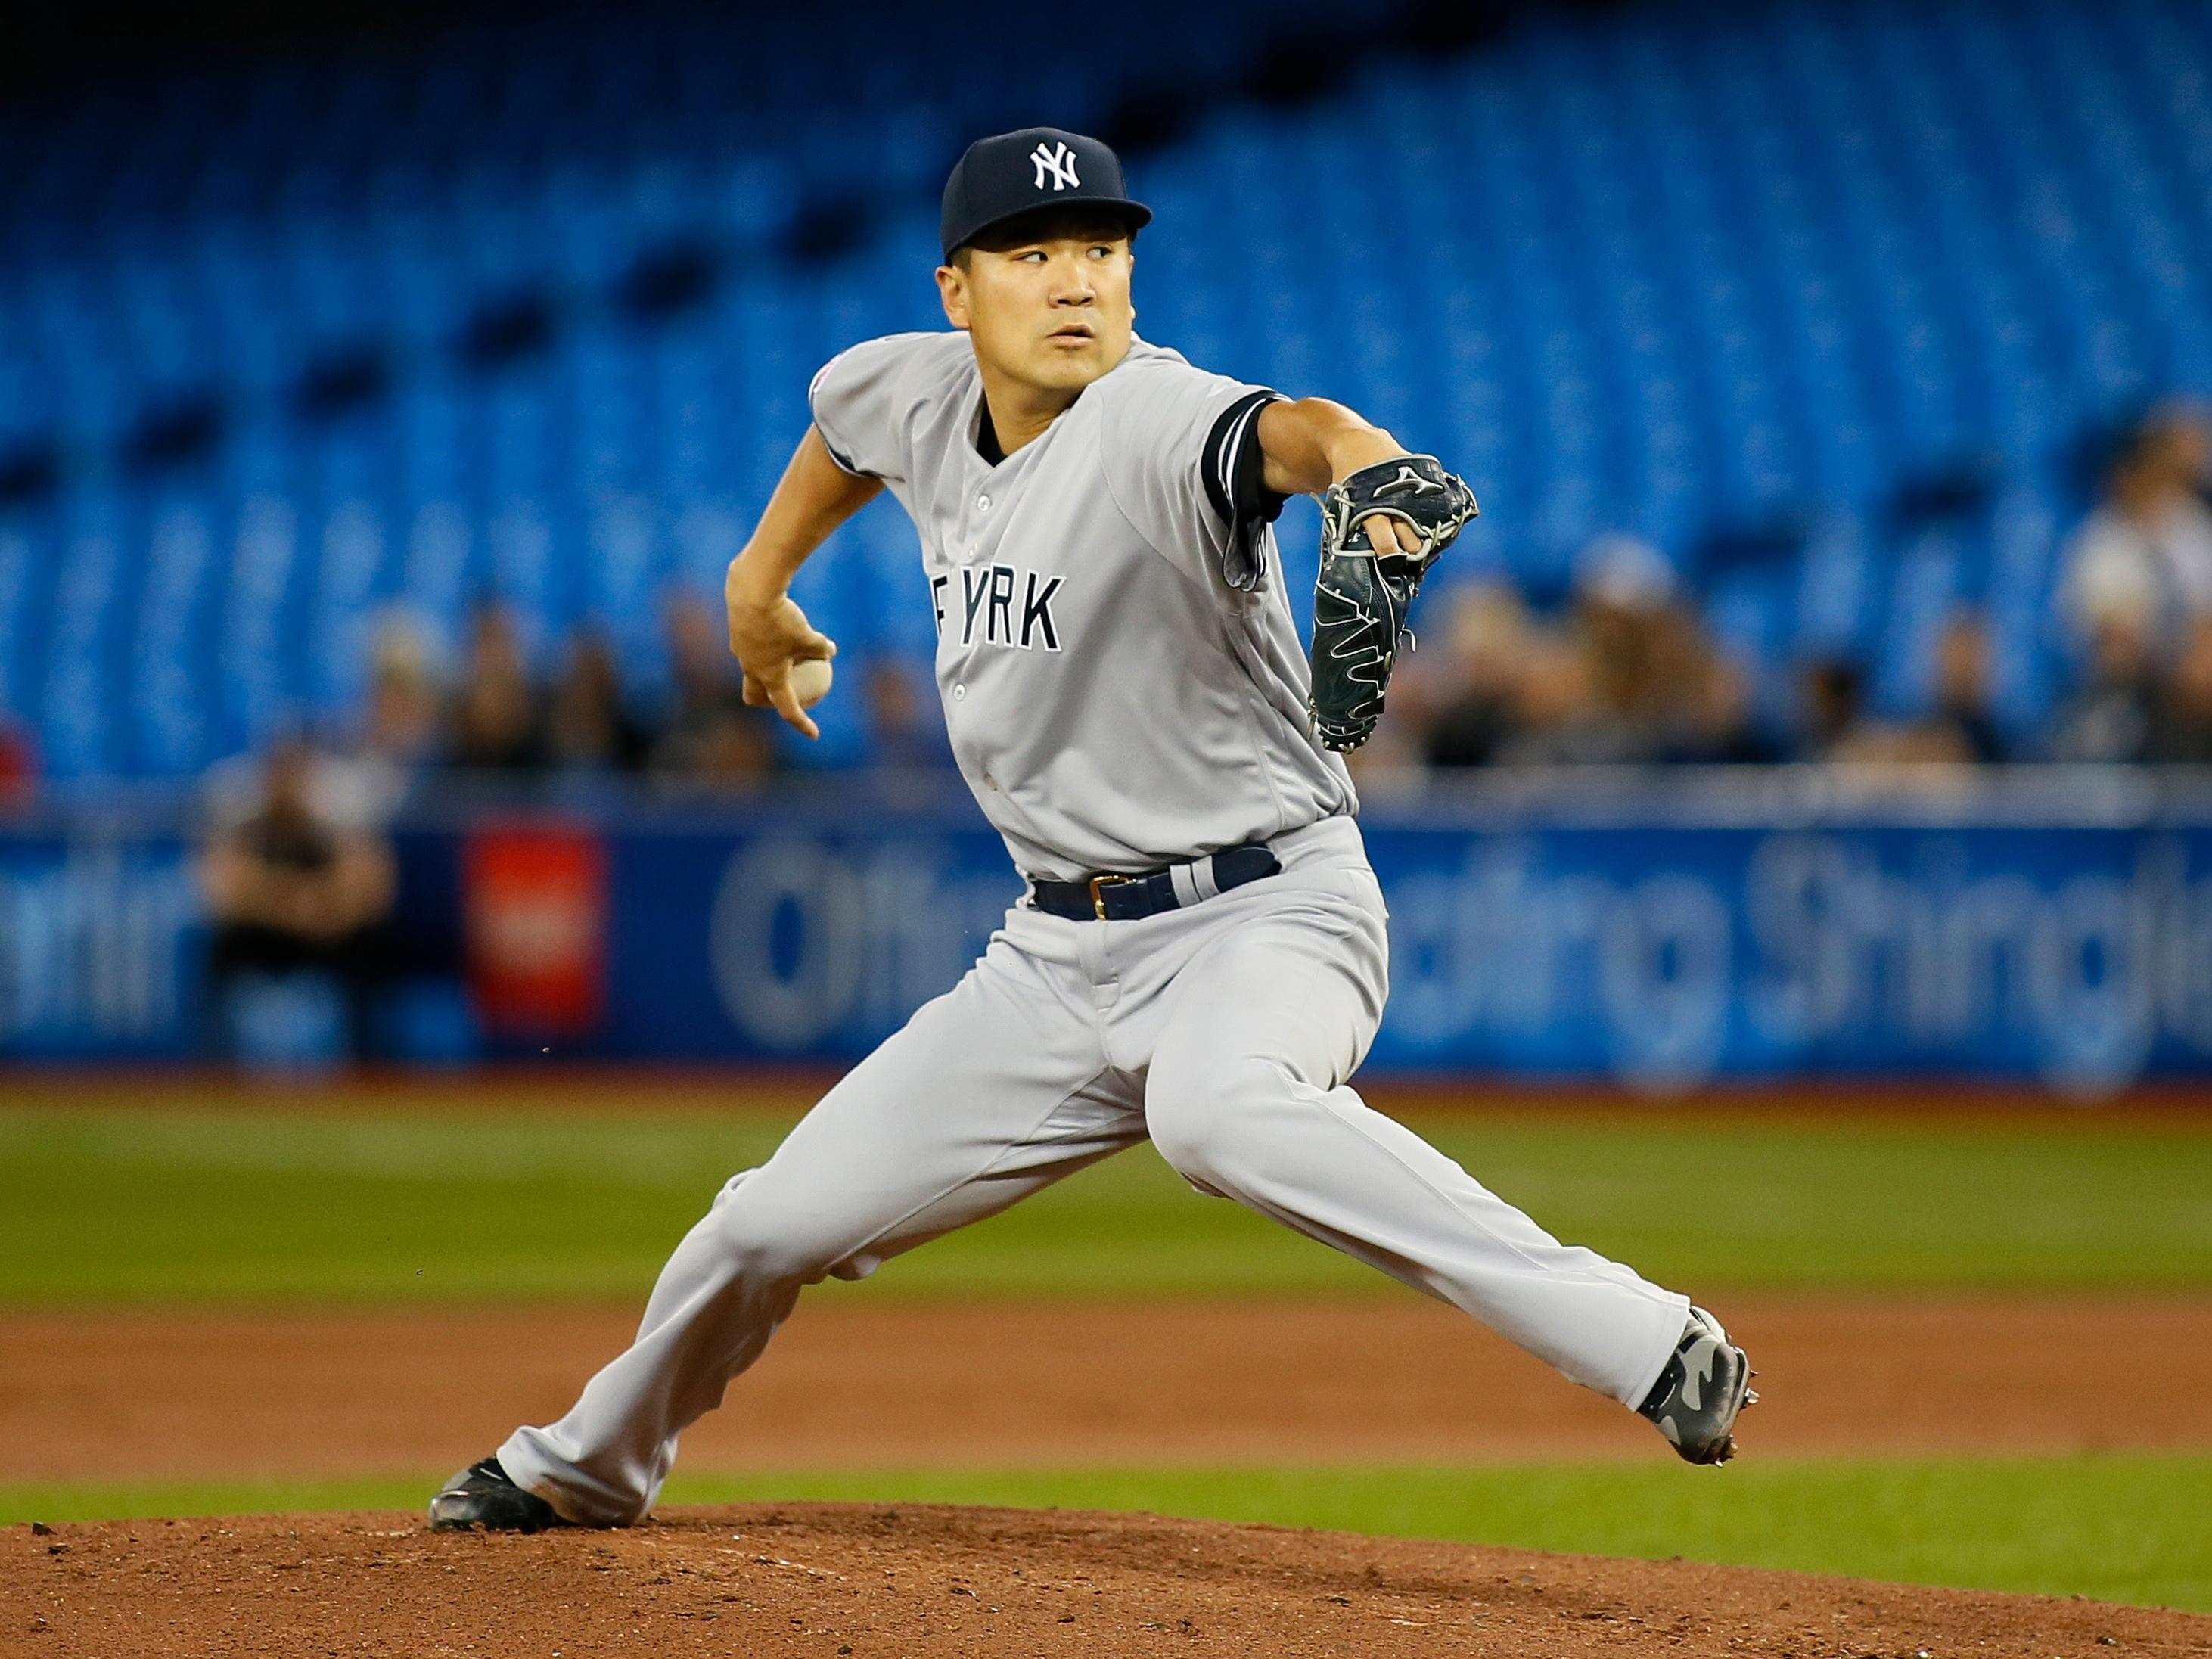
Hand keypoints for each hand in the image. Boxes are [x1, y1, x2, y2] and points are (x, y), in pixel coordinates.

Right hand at [726, 569, 836, 739]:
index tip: (814, 733)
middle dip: (766, 701)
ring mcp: (739, 649)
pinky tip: (773, 627)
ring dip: (765, 667)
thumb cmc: (782, 619)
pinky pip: (749, 644)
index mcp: (769, 676)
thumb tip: (830, 652)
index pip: (786, 708)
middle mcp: (750, 667)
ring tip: (782, 654)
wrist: (751, 590)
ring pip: (751, 666)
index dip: (802, 722)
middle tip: (784, 694)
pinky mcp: (735, 630)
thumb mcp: (809, 636)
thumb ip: (820, 648)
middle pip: (754, 695)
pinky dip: (762, 644)